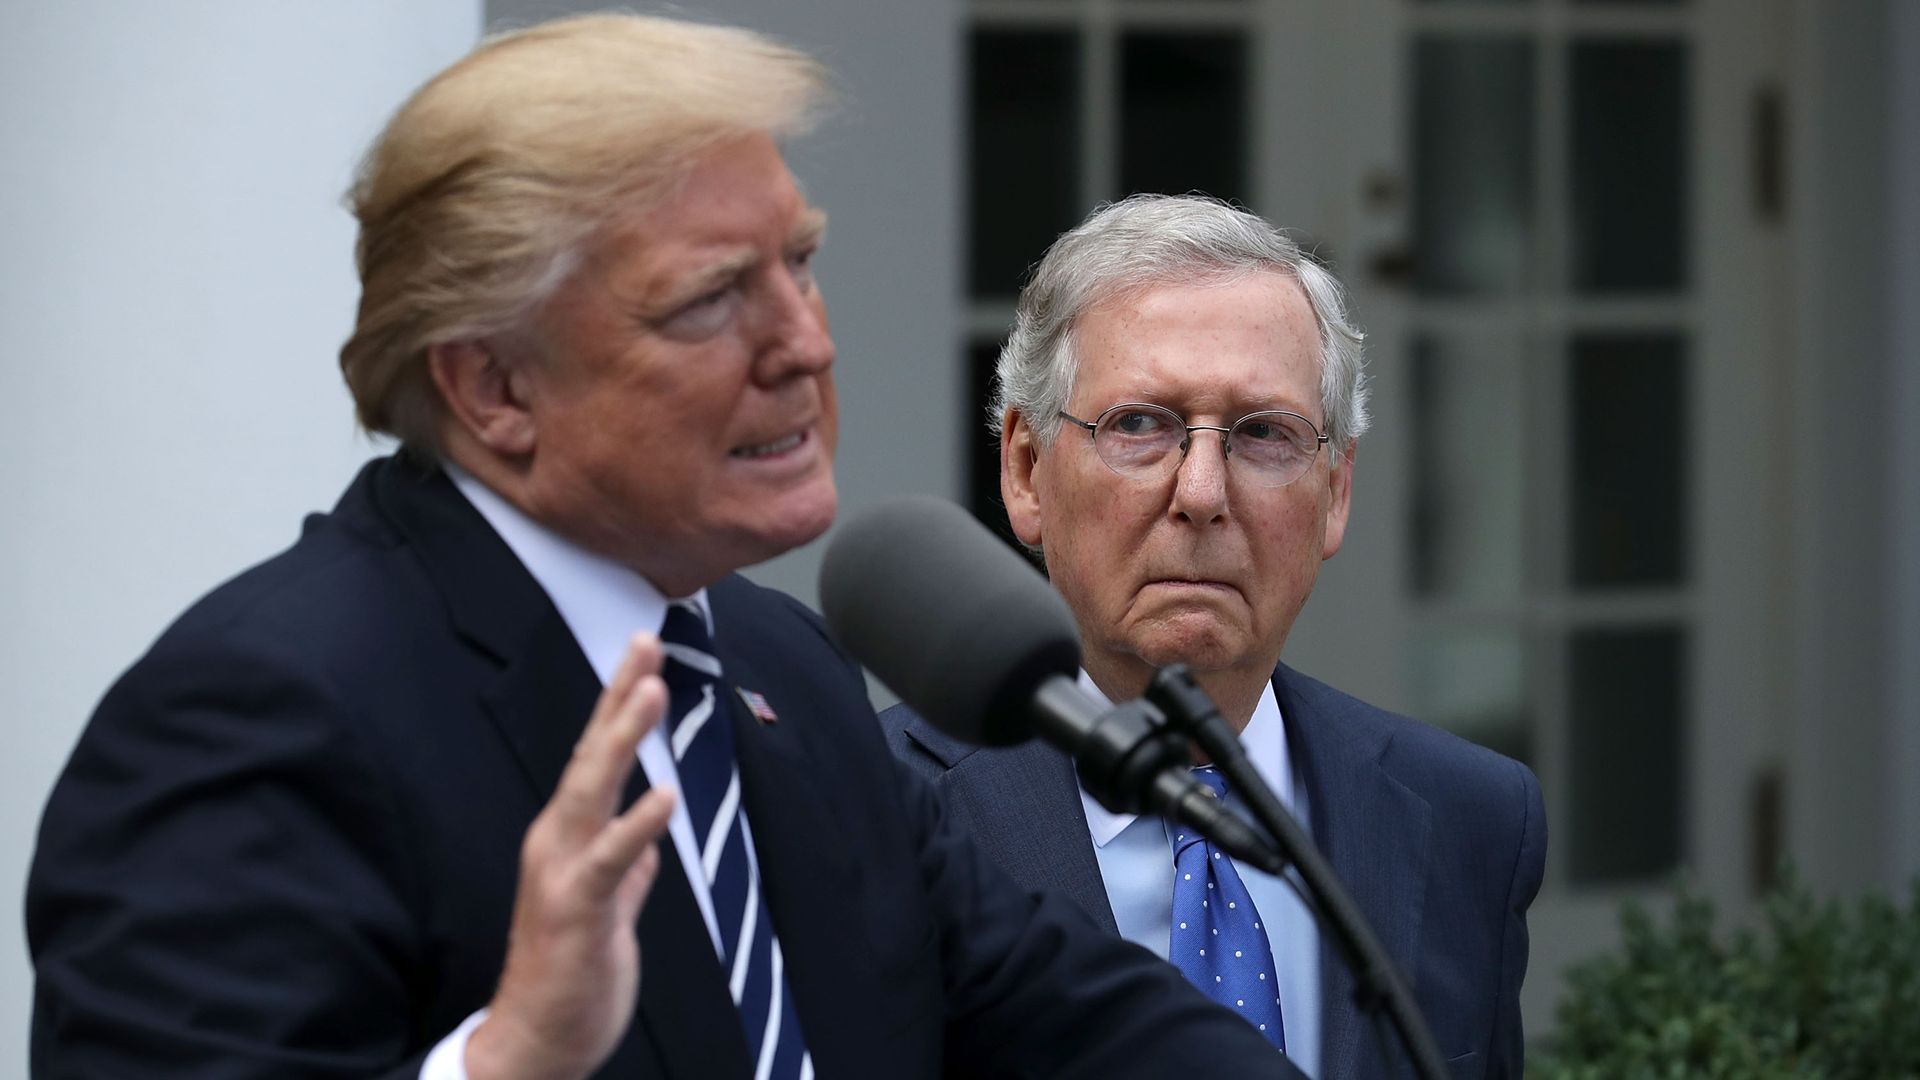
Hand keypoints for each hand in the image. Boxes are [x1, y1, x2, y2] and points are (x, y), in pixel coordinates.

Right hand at [466, 634, 677, 1079]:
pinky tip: (665, 795)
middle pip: (590, 754)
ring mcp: (564, 871)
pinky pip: (612, 860)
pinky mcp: (579, 909)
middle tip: (646, 643)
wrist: (538, 1038)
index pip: (595, 756)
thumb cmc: (569, 971)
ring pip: (593, 791)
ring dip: (622, 739)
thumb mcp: (609, 907)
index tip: (644, 654)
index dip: (618, 703)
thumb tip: (647, 845)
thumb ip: (626, 870)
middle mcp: (557, 840)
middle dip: (618, 697)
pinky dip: (637, 825)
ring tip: (652, 692)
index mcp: (567, 835)